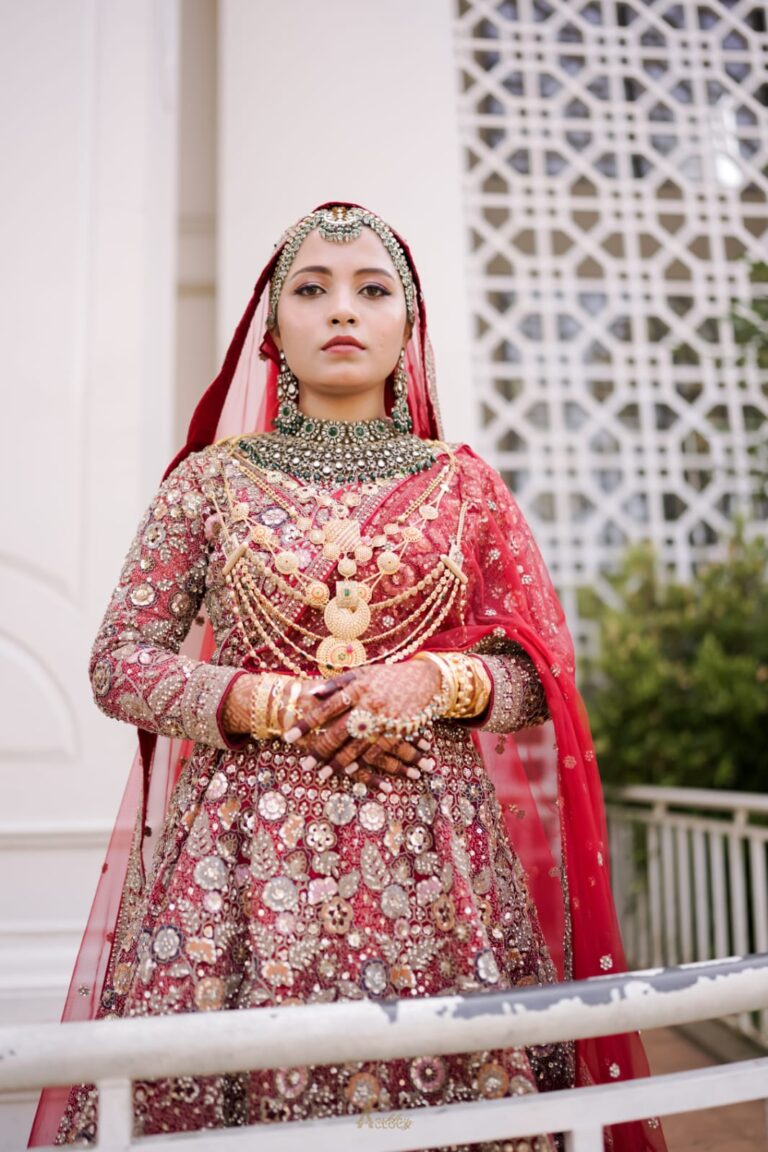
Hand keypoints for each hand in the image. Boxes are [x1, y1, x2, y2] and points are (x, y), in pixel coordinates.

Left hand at [285, 661, 440, 784]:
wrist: (425, 681)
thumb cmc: (389, 676)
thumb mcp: (364, 673)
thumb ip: (338, 683)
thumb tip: (313, 693)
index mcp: (357, 689)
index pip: (325, 709)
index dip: (306, 724)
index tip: (289, 737)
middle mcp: (368, 706)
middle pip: (337, 732)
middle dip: (318, 750)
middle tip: (304, 764)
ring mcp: (382, 721)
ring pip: (355, 747)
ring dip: (336, 763)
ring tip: (321, 774)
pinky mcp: (396, 733)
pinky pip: (375, 752)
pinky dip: (360, 763)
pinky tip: (348, 771)